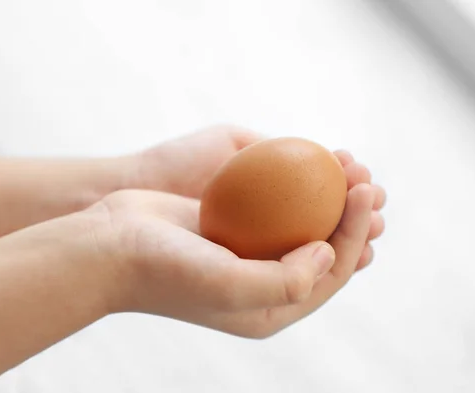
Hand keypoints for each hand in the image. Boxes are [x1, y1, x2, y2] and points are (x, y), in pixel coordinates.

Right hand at [133, 124, 385, 268]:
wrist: (108, 246)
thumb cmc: (163, 270)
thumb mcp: (227, 286)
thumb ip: (285, 282)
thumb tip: (330, 253)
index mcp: (270, 310)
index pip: (331, 275)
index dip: (355, 233)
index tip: (364, 191)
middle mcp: (263, 285)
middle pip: (323, 250)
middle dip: (352, 216)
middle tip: (366, 177)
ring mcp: (247, 256)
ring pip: (301, 225)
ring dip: (328, 198)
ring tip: (347, 165)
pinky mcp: (231, 230)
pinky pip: (273, 207)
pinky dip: (293, 187)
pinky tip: (306, 160)